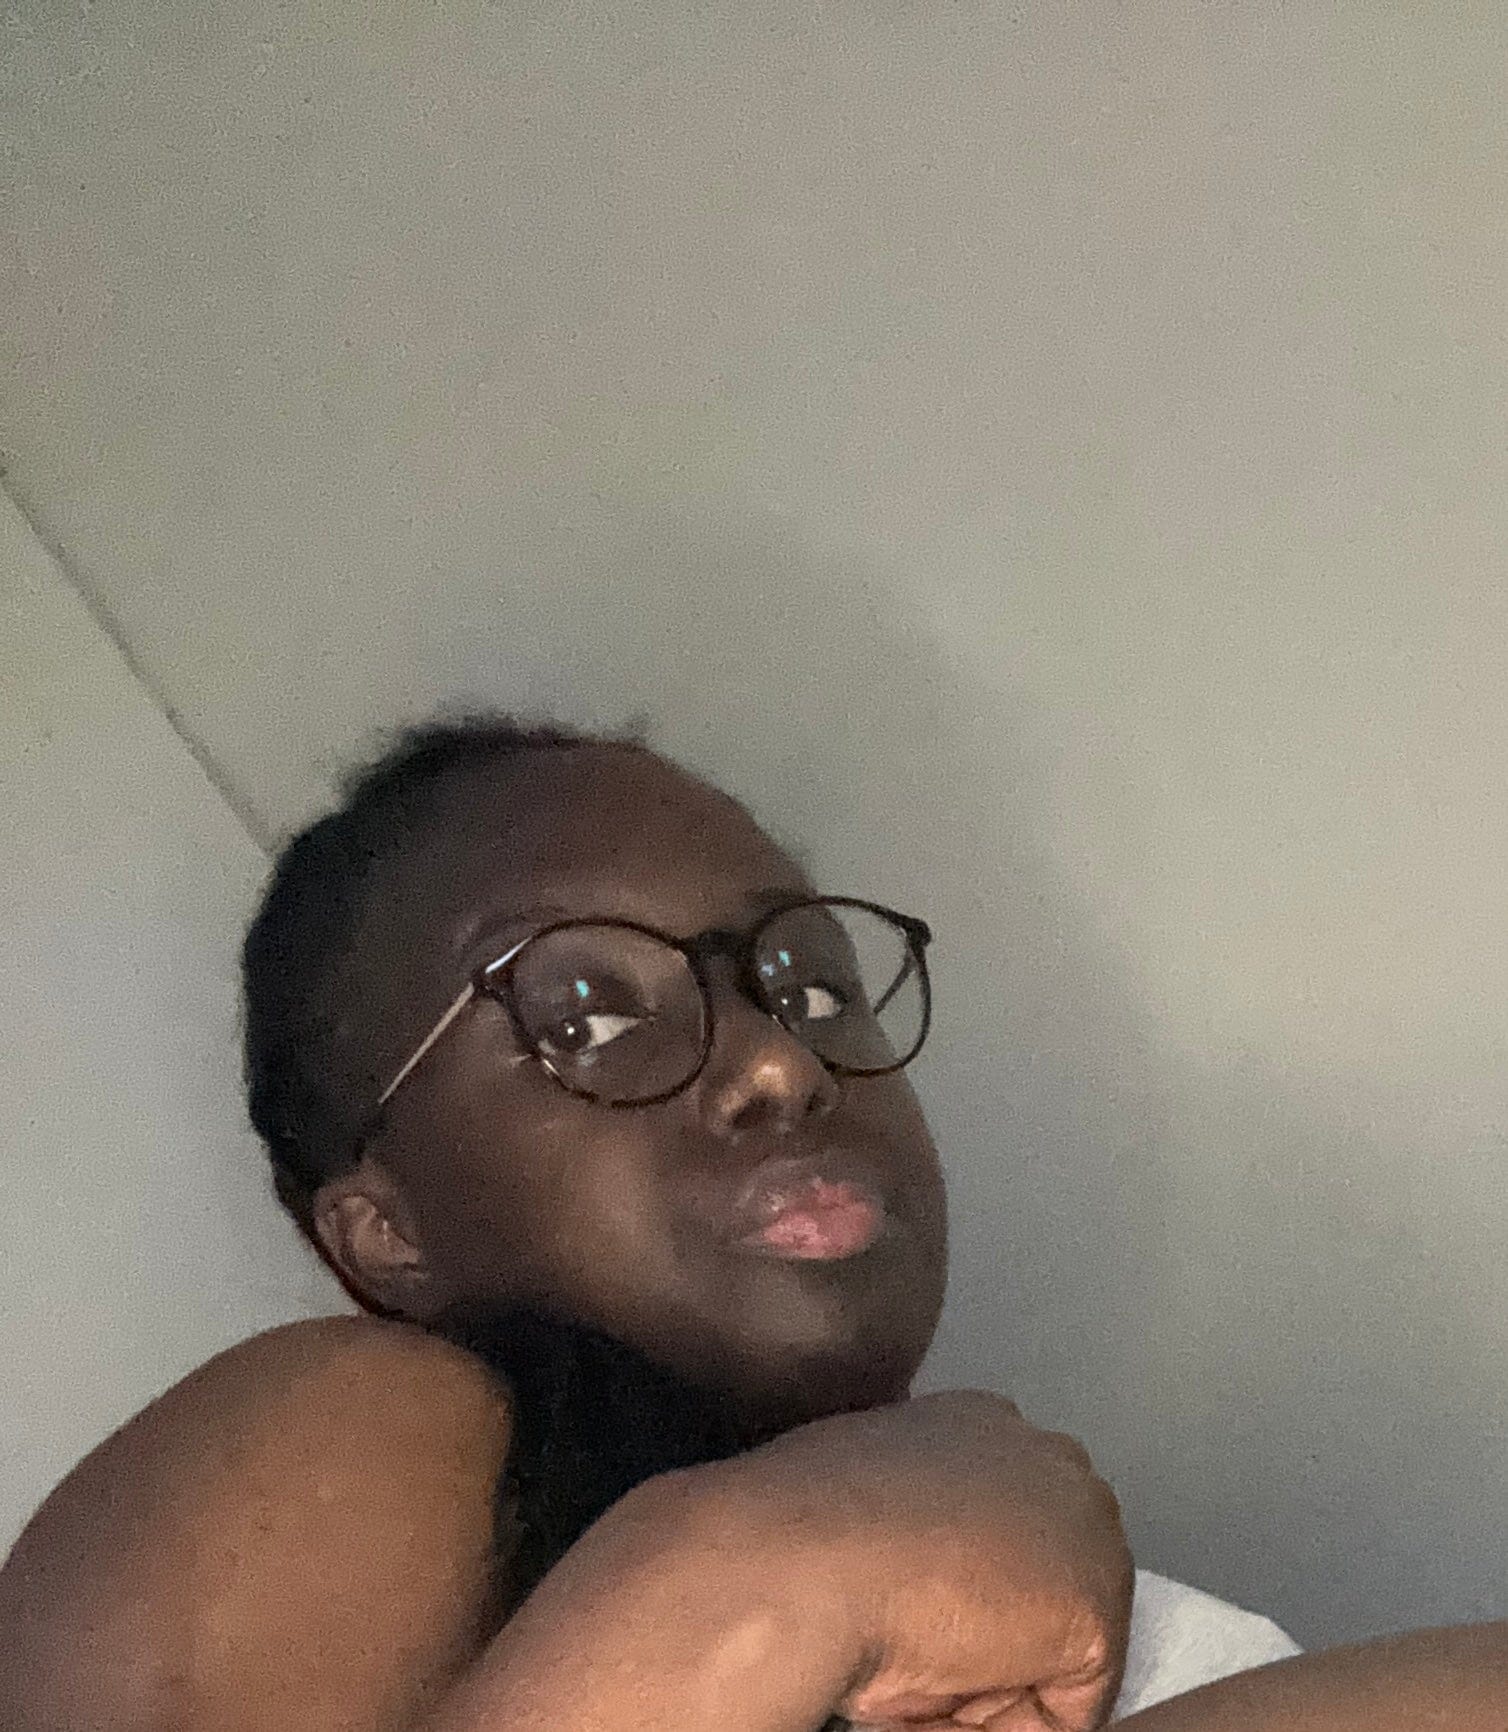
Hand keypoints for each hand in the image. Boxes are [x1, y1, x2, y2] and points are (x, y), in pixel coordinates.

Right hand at [720, 1391, 1132, 1731]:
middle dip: (999, 1630)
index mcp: (983, 1422)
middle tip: (921, 1661)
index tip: (914, 1627)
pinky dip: (1007, 1726)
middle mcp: (1046, 1455)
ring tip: (919, 1672)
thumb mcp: (870, 1504)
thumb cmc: (803, 1528)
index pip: (1009, 1527)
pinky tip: (940, 1696)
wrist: (803, 1560)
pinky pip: (1066, 1708)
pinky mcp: (1096, 1606)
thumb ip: (920, 1525)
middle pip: (1047, 1578)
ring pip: (1060, 1642)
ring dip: (999, 1677)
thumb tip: (914, 1585)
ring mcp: (1085, 1526)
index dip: (964, 1593)